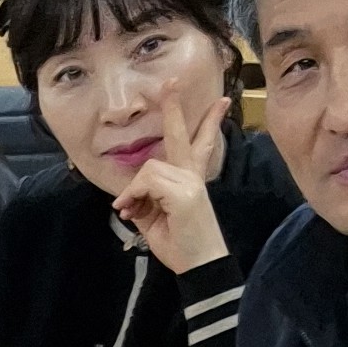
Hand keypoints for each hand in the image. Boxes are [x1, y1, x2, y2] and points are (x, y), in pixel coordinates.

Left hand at [112, 91, 232, 276]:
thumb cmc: (179, 244)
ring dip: (133, 193)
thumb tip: (125, 197)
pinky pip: (146, 181)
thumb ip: (143, 199)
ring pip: (149, 168)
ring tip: (134, 214)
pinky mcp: (185, 191)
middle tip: (171, 81)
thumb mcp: (155, 218)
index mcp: (189, 179)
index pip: (199, 144)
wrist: (199, 265)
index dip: (209, 122)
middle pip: (182, 134)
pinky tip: (135, 214)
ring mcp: (190, 181)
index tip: (221, 100)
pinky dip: (134, 197)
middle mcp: (192, 175)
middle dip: (173, 106)